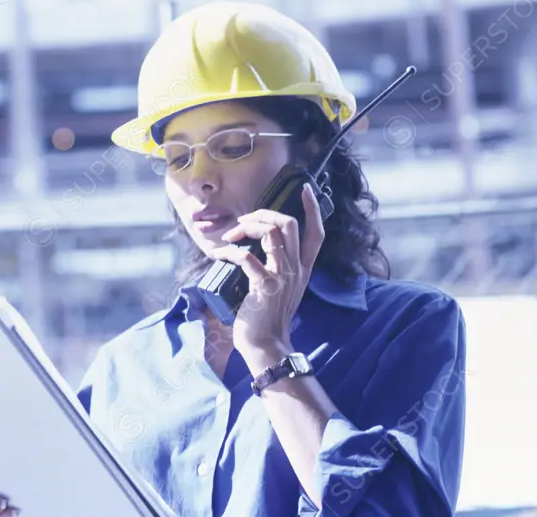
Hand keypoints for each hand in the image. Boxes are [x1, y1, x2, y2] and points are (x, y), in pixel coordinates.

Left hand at [213, 184, 324, 367]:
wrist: (266, 346)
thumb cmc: (267, 317)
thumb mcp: (281, 288)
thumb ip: (277, 266)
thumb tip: (256, 244)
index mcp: (302, 269)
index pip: (317, 233)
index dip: (313, 208)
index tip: (305, 190)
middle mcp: (296, 269)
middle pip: (290, 224)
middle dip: (264, 213)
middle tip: (245, 220)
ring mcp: (282, 277)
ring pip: (272, 233)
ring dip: (247, 227)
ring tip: (232, 235)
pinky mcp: (264, 286)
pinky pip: (246, 257)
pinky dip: (229, 251)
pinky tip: (219, 255)